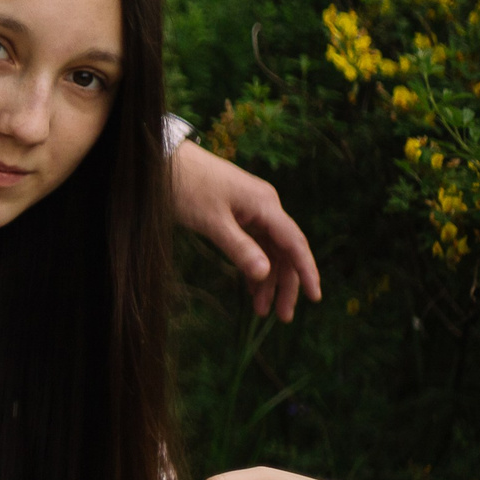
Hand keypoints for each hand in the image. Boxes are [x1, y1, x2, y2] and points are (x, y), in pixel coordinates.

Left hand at [169, 144, 320, 320]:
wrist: (164, 161)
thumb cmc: (186, 187)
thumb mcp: (211, 222)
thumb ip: (238, 248)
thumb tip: (264, 274)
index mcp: (266, 206)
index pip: (295, 244)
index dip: (306, 272)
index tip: (314, 299)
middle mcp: (266, 207)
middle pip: (284, 251)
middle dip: (285, 284)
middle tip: (281, 317)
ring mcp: (253, 210)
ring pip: (269, 250)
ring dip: (267, 280)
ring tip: (260, 310)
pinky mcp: (239, 213)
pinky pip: (255, 244)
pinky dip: (254, 266)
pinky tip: (252, 289)